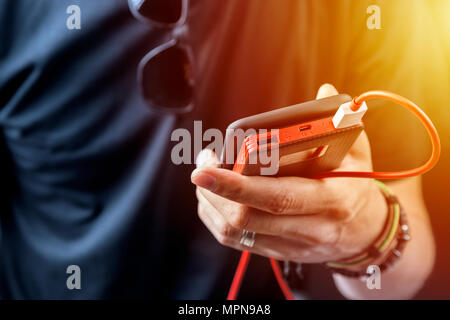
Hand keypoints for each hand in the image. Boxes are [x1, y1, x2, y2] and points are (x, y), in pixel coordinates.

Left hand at [191, 84, 386, 263]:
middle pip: (248, 217)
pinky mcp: (277, 252)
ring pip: (236, 231)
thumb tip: (325, 90)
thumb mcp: (358, 155)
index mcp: (332, 200)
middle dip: (215, 190)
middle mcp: (310, 228)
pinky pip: (235, 241)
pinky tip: (214, 197)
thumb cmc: (356, 187)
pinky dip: (216, 217)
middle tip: (202, 165)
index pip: (278, 197)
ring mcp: (291, 244)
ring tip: (207, 177)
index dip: (238, 185)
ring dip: (211, 202)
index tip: (207, 168)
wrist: (366, 233)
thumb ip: (341, 123)